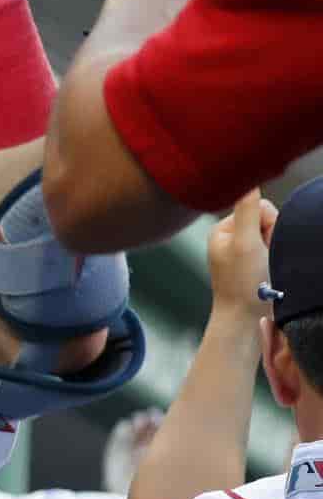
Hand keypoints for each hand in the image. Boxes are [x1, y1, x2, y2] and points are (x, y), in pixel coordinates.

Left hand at [207, 189, 276, 316]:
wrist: (244, 320)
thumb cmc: (243, 284)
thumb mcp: (245, 242)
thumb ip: (247, 211)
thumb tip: (246, 178)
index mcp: (222, 229)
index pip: (259, 207)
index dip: (268, 224)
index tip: (260, 246)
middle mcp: (229, 237)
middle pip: (267, 220)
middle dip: (273, 237)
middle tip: (264, 260)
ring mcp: (241, 251)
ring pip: (274, 236)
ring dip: (277, 250)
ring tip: (266, 269)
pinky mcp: (252, 264)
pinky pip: (274, 250)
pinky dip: (277, 259)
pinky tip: (269, 273)